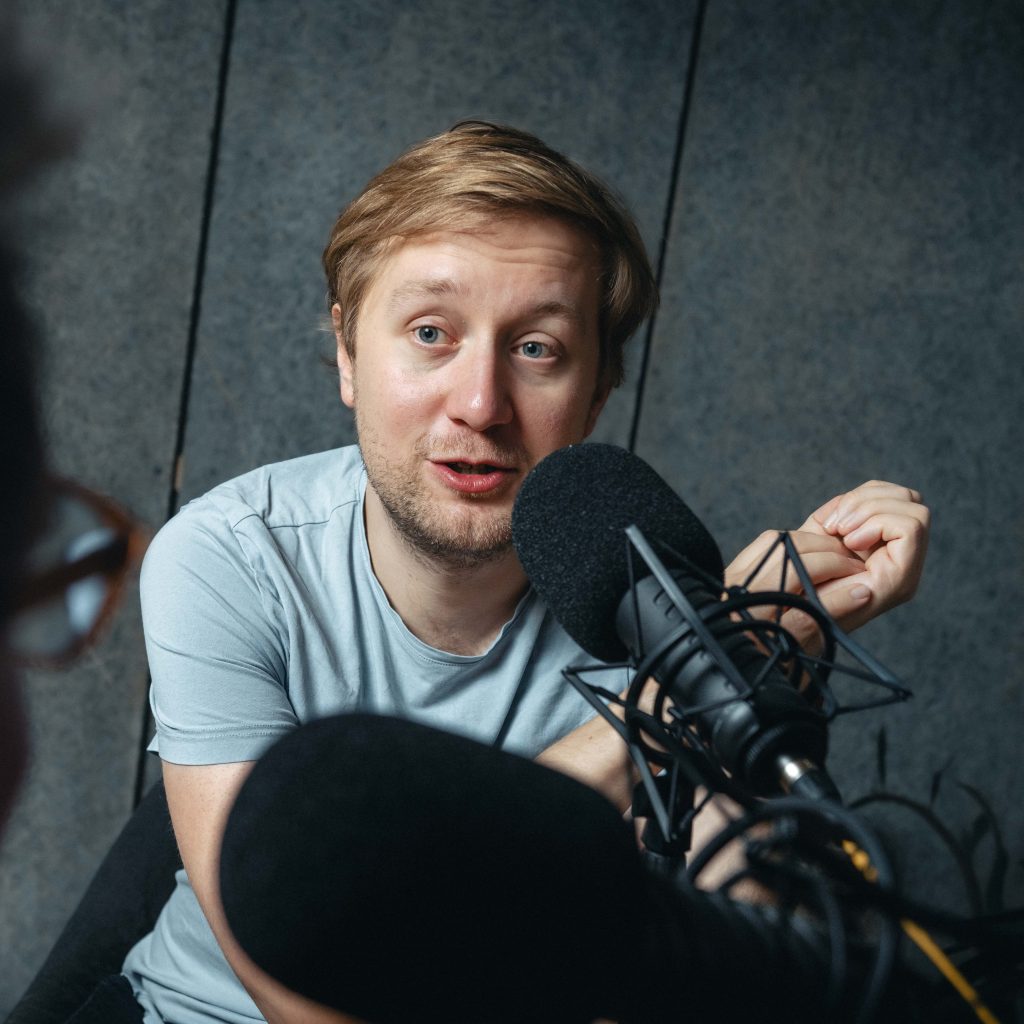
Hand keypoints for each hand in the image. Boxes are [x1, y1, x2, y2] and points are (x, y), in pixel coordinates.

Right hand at [724, 480, 928, 650]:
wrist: (803, 617)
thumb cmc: (809, 616)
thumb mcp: (819, 611)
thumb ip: (838, 600)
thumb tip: (864, 582)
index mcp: (897, 579)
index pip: (911, 526)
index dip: (877, 521)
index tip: (847, 539)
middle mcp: (903, 559)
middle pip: (911, 502)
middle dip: (868, 505)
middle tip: (837, 528)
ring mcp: (892, 543)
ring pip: (897, 494)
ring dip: (858, 500)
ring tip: (832, 526)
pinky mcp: (875, 531)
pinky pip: (876, 495)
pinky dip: (851, 500)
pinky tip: (832, 523)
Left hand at [809, 479, 929, 629]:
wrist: (792, 612)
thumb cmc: (802, 576)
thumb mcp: (821, 534)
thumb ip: (841, 511)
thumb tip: (855, 498)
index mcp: (886, 544)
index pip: (897, 496)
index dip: (865, 494)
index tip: (832, 521)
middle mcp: (903, 558)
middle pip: (910, 498)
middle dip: (868, 499)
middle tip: (836, 526)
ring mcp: (907, 570)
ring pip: (916, 510)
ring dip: (871, 511)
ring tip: (843, 535)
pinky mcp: (903, 578)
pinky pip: (910, 527)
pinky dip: (877, 524)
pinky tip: (851, 544)